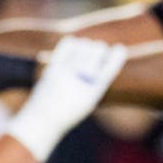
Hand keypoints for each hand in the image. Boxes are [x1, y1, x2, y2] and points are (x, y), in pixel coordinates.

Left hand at [6, 36, 126, 161]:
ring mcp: (64, 75)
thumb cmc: (70, 111)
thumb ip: (96, 81)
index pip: (109, 70)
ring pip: (81, 49)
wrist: (43, 120)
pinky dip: (70, 44)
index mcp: (93, 93)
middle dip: (99, 48)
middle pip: (95, 54)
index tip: (119, 48)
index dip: (116, 57)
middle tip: (100, 48)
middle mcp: (80, 82)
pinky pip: (64, 50)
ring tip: (88, 47)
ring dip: (86, 45)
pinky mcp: (52, 70)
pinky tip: (74, 42)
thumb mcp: (89, 100)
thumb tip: (100, 55)